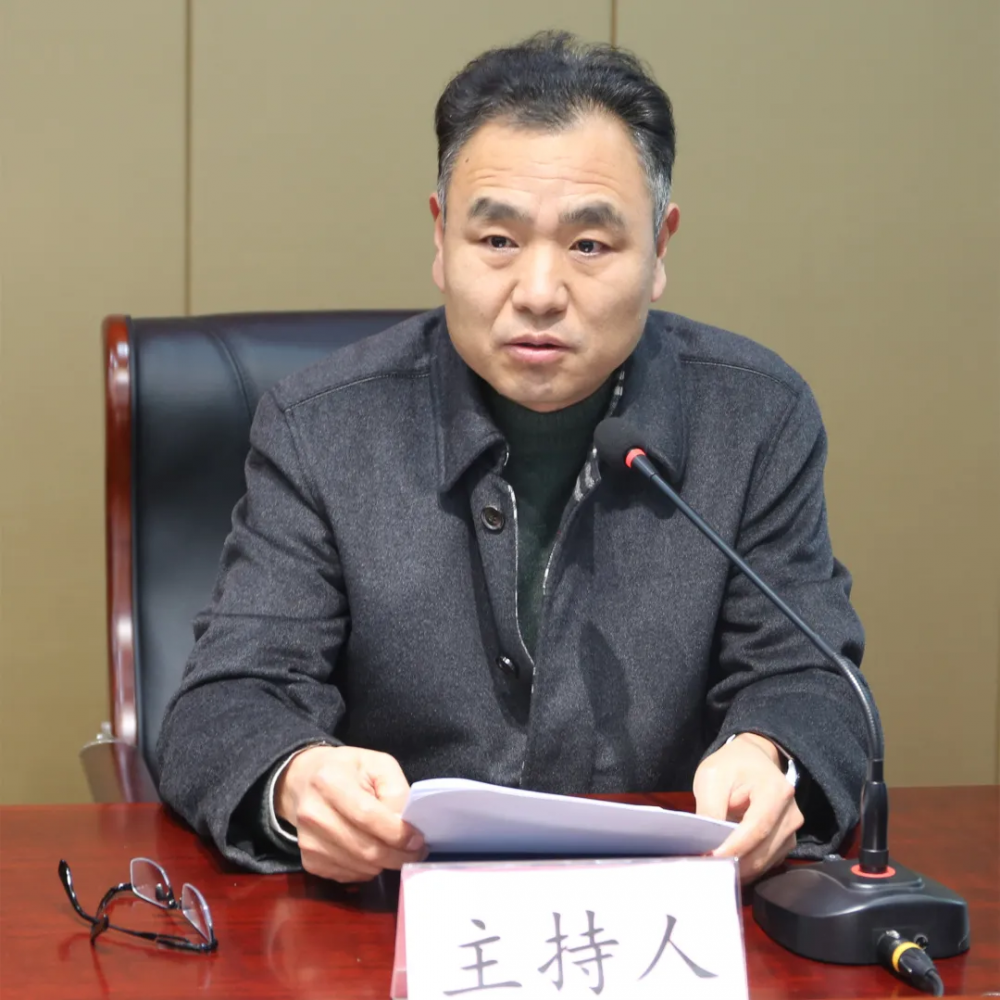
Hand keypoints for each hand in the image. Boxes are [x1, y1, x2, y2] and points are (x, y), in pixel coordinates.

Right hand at [275, 745, 426, 882]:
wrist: (304, 780)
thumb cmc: (347, 770)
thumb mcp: (378, 765)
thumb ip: (395, 791)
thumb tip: (405, 826)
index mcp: (330, 782)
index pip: (367, 816)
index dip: (397, 833)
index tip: (418, 840)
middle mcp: (314, 814)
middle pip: (365, 848)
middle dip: (398, 855)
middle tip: (416, 852)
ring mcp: (308, 841)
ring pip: (359, 866)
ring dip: (385, 863)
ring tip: (396, 850)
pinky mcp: (309, 861)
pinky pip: (348, 875)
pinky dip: (367, 870)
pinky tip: (371, 852)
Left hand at [693, 733, 803, 882]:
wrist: (752, 759)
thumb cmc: (731, 766)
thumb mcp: (711, 777)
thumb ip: (710, 809)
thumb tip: (707, 842)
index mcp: (776, 791)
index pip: (757, 829)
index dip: (734, 847)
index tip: (711, 858)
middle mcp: (791, 813)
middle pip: (763, 850)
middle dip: (735, 862)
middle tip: (707, 867)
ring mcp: (792, 829)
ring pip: (766, 861)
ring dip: (741, 868)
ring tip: (715, 867)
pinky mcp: (787, 840)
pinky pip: (768, 862)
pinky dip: (748, 866)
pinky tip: (729, 863)